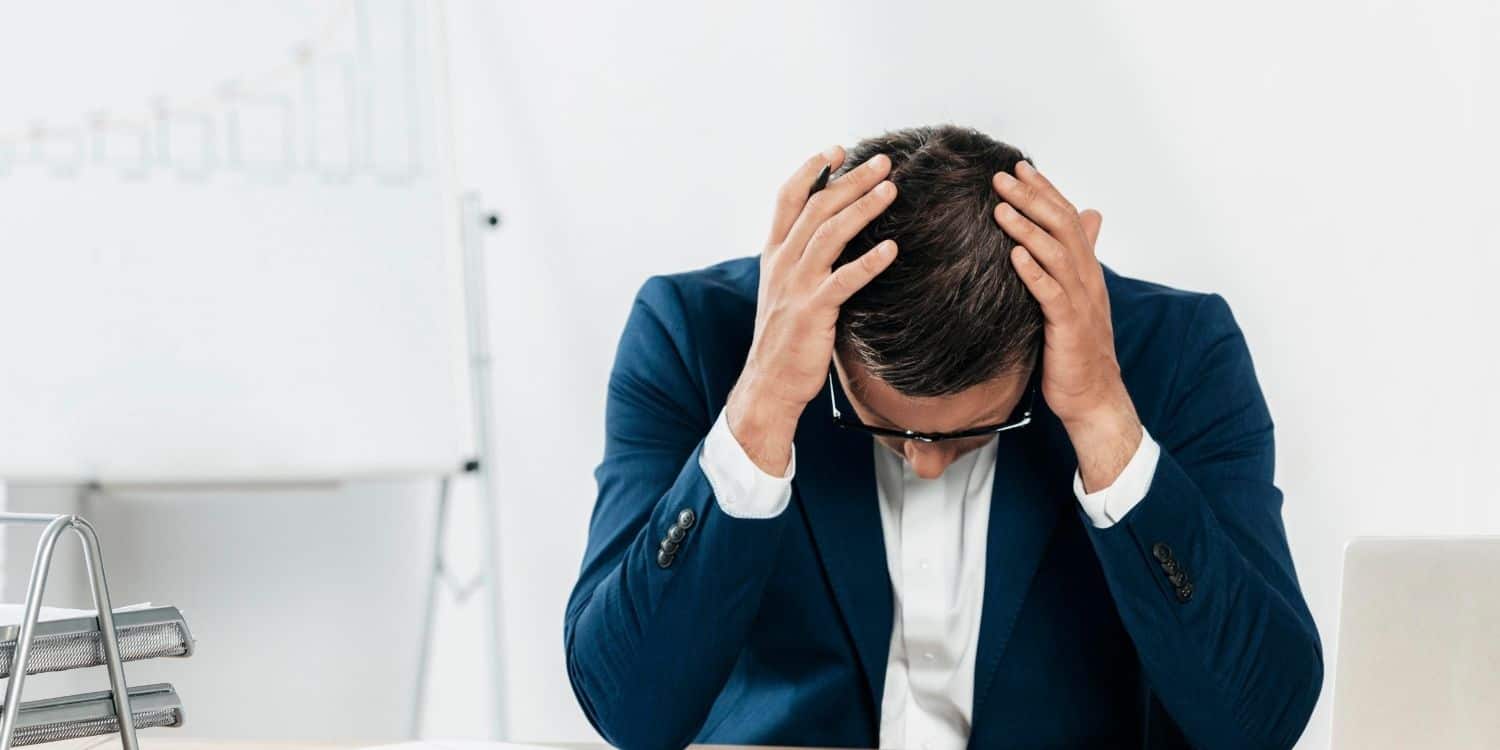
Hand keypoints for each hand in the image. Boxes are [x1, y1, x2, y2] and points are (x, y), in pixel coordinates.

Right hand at [726, 146, 899, 474]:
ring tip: (891, 189)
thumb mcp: (786, 289)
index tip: (837, 149)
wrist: (769, 383)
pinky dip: (869, 262)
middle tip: (883, 161)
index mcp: (774, 253)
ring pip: (830, 234)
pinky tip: (891, 248)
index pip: (788, 198)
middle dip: (850, 179)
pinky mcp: (813, 311)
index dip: (811, 169)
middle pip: (816, 207)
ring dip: (862, 207)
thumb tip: (834, 235)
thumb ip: (802, 259)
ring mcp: (796, 285)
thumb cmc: (785, 337)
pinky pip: (844, 279)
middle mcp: (782, 262)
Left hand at [992, 161, 1141, 490]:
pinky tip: (1014, 255)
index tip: (1020, 167)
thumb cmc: (1076, 348)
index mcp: (1086, 269)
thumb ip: (1071, 265)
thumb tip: (1076, 231)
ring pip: (1056, 254)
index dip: (1045, 191)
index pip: (1067, 217)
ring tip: (1000, 208)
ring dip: (1027, 228)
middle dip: (1032, 198)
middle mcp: (1087, 278)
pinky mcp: (1068, 326)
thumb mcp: (1073, 300)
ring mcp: (1080, 301)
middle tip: (1002, 177)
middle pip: (1062, 226)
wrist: (1092, 394)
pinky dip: (1033, 272)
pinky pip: (1051, 293)